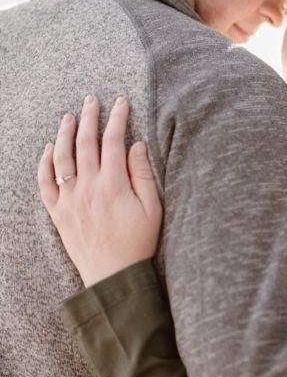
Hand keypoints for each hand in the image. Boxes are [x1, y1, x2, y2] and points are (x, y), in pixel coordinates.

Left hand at [38, 95, 162, 286]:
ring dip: (65, 134)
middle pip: (85, 143)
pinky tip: (50, 148)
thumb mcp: (152, 208)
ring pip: (62, 158)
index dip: (117, 118)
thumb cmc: (138, 243)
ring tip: (70, 116)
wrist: (114, 276)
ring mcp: (69, 201)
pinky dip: (45, 163)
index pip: (113, 141)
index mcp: (114, 186)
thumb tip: (136, 145)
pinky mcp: (58, 213)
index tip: (121, 102)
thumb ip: (142, 174)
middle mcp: (88, 189)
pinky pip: (45, 183)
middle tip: (92, 99)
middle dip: (90, 117)